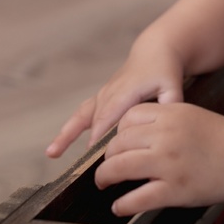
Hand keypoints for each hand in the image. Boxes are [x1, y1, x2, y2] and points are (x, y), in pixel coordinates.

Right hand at [45, 45, 184, 158]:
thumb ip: (171, 104)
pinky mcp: (99, 99)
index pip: (110, 118)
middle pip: (95, 123)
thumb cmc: (164, 70)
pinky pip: (80, 115)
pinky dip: (68, 130)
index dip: (102, 137)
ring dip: (66, 136)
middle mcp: (109, 94)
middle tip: (84, 173)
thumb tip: (170, 125)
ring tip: (51, 153)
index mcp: (126, 93)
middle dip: (89, 147)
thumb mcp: (172, 85)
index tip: (97, 158)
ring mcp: (102, 96)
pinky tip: (54, 149)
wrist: (153, 51)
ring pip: (82, 118)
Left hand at [94, 102, 223, 215]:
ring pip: (119, 167)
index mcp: (170, 113)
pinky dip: (122, 204)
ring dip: (105, 177)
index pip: (128, 118)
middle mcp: (166, 135)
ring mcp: (168, 163)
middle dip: (108, 157)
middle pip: (118, 142)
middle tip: (108, 166)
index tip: (118, 144)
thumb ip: (162, 121)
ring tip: (105, 183)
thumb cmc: (220, 139)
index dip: (118, 133)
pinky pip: (136, 198)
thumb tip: (129, 137)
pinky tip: (119, 206)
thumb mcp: (189, 115)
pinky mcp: (173, 189)